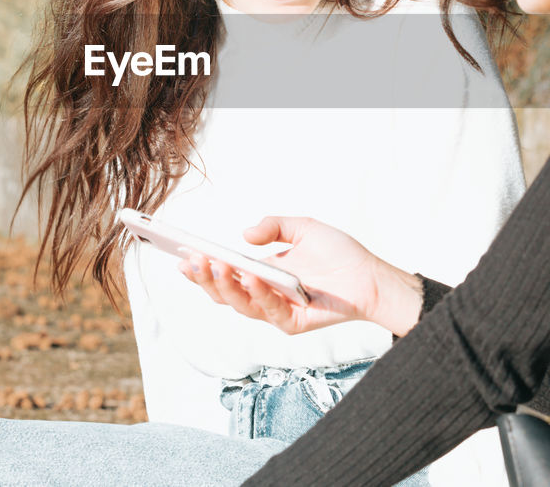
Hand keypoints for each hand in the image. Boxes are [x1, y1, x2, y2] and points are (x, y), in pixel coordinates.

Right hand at [177, 216, 423, 336]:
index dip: (199, 268)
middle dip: (204, 277)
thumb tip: (243, 234)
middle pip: (223, 293)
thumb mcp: (302, 228)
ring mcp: (276, 311)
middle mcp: (263, 295)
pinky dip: (259, 294)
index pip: (222, 275)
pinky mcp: (293, 323)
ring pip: (240, 304)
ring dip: (225, 285)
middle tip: (190, 259)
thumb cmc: (338, 254)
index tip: (179, 253)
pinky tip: (253, 277)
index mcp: (259, 274)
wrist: (370, 276)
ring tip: (215, 264)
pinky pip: (270, 312)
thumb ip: (273, 226)